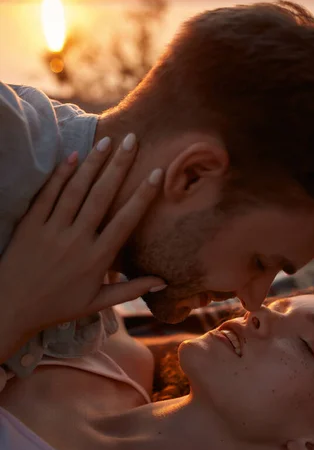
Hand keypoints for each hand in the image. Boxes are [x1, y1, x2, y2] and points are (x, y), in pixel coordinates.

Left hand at [0, 133, 165, 341]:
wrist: (12, 308)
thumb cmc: (58, 307)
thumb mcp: (97, 303)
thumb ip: (130, 290)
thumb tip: (163, 282)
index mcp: (96, 259)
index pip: (125, 221)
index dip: (142, 195)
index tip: (156, 173)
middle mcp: (76, 241)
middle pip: (101, 197)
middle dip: (119, 166)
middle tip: (132, 140)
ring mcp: (52, 231)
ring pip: (75, 190)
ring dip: (92, 164)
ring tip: (107, 142)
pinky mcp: (31, 226)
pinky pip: (47, 195)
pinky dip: (60, 175)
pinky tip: (72, 156)